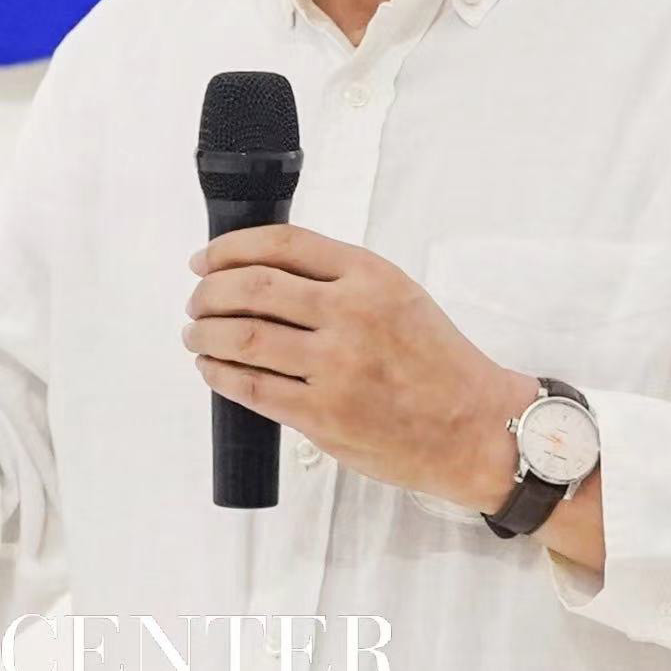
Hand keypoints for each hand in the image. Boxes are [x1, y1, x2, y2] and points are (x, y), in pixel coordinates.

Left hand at [182, 223, 538, 513]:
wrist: (474, 426)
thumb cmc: (436, 360)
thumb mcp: (398, 294)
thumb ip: (338, 278)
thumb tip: (261, 270)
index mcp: (369, 276)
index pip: (282, 244)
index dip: (230, 248)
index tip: (205, 259)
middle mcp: (350, 315)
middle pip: (251, 288)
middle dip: (208, 292)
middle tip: (196, 301)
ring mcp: (335, 368)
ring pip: (242, 338)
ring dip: (205, 334)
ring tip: (196, 335)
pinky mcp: (324, 415)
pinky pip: (252, 388)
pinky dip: (220, 376)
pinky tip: (212, 370)